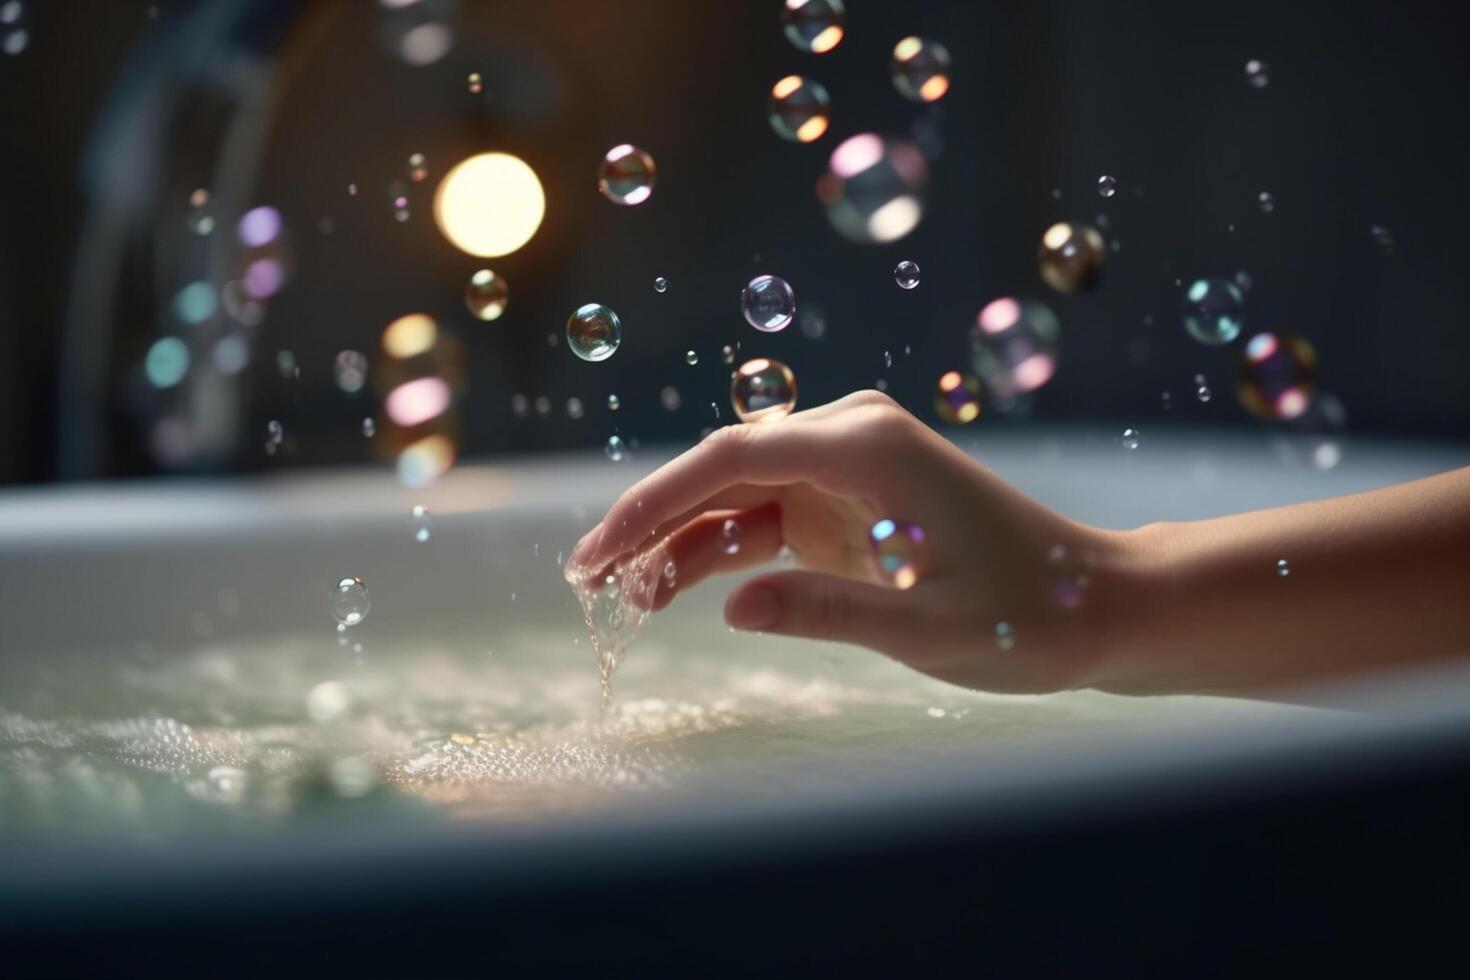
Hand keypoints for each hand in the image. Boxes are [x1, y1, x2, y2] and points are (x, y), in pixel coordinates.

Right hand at [569, 391, 1136, 693]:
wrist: (1093, 603)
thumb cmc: (1026, 614)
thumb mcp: (928, 626)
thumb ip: (828, 611)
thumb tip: (730, 606)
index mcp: (866, 446)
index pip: (730, 458)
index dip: (653, 503)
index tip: (599, 552)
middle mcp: (850, 438)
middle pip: (720, 468)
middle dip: (650, 522)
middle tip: (585, 581)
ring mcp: (847, 468)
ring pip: (735, 495)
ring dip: (679, 542)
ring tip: (621, 601)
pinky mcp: (848, 501)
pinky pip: (764, 518)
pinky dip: (719, 551)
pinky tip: (674, 591)